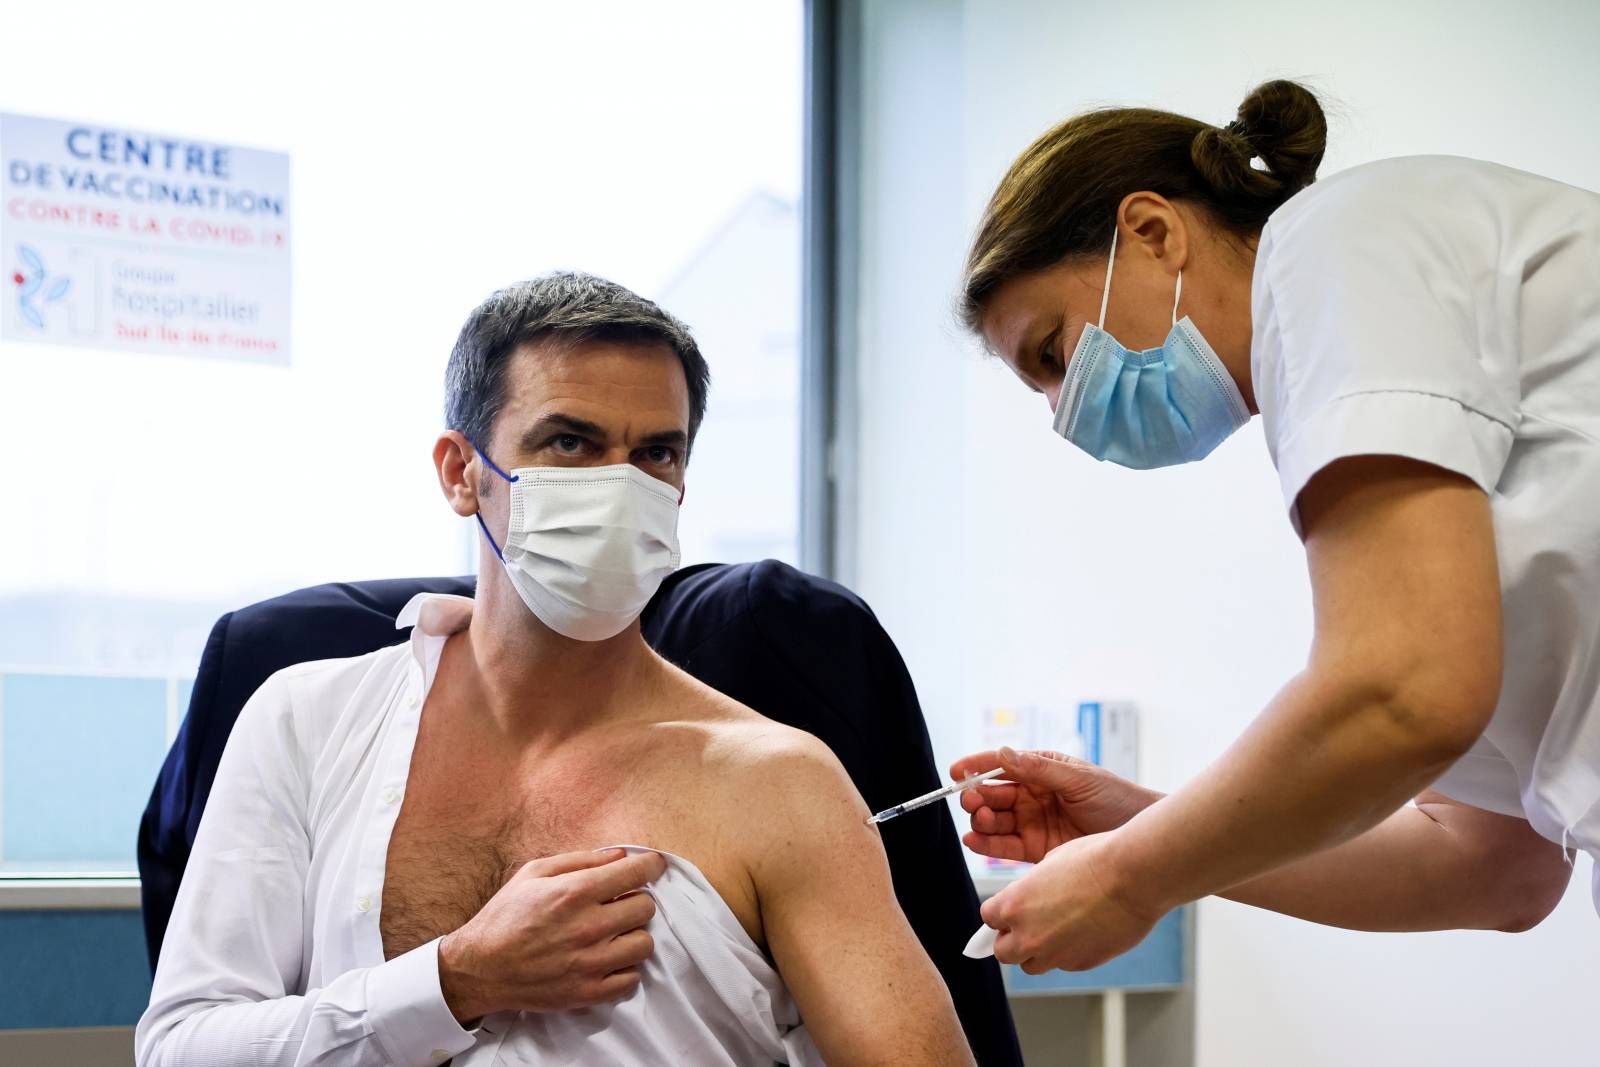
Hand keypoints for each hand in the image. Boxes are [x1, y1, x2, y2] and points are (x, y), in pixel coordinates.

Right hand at [438, 848, 666, 1020]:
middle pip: (646, 908)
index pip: (637, 873)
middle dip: (636, 899)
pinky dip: (624, 968)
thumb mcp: (533, 872)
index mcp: (574, 893)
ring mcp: (590, 964)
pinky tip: (607, 959)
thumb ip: (580, 860)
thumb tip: (620, 855)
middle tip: (620, 902)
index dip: (651, 865)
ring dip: (633, 934)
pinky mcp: (588, 993)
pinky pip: (631, 978)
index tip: (652, 866)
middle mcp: (588, 927)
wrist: (480, 968)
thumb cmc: (505, 916)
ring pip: (645, 944)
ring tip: (614, 933)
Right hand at [951, 747, 1162, 862]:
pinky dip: (986, 844)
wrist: (1139, 836)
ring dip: (981, 820)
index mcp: (1040, 771)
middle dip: (976, 796)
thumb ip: (1039, 769)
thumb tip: (1004, 754)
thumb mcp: (1078, 778)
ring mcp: (1032, 822)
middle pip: (993, 794)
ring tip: (981, 820)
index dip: (976, 766)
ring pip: (995, 820)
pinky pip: (1005, 846)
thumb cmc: (1115, 799)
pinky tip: (974, 840)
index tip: (956, 771)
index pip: (1001, 765)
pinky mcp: (1036, 849)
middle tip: (972, 801)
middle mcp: (1032, 796)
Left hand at [981, 832, 1163, 972]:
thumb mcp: (1050, 863)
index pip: (989, 918)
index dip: (1000, 913)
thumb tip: (1028, 899)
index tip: (1010, 910)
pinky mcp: (1080, 964)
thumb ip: (1031, 888)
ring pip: (1031, 965)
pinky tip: (1082, 933)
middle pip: (1003, 952)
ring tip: (1055, 931)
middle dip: (1012, 939)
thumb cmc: (1094, 861)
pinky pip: (1062, 964)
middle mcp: (1028, 934)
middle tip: (1028, 925)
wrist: (1133, 877)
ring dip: (1036, 952)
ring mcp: (1054, 954)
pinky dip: (1066, 953)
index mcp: (1014, 904)